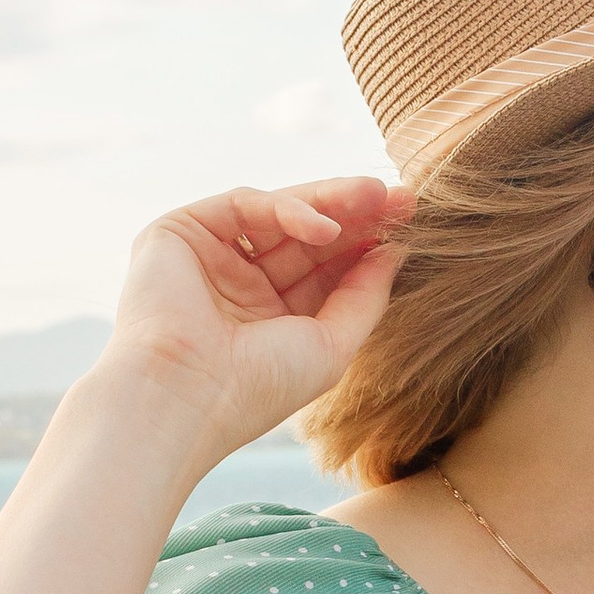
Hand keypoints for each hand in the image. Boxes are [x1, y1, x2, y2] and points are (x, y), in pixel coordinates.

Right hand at [97, 173, 414, 468]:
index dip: (368, 243)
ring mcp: (211, 256)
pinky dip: (288, 210)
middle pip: (309, 235)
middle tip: (403, 197)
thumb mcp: (332, 344)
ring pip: (280, 212)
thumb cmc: (257, 388)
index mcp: (272, 316)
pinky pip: (245, 205)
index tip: (412, 223)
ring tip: (378, 197)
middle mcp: (241, 283)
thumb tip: (397, 250)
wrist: (183, 397)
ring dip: (333, 202)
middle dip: (358, 215)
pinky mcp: (180, 231)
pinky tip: (325, 228)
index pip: (327, 267)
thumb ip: (365, 296)